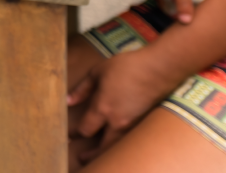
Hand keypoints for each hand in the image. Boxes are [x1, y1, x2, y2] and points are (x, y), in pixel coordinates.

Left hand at [67, 49, 178, 163]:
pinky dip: (120, 145)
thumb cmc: (127, 67)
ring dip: (106, 152)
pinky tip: (117, 144)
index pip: (85, 130)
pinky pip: (129, 140)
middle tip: (82, 159)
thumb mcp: (97, 72)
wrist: (159, 69)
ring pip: (117, 146)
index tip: (68, 135)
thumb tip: (67, 101)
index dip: (75, 133)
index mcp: (103, 108)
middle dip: (91, 155)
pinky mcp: (144, 124)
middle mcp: (118, 121)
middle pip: (102, 147)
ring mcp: (133, 125)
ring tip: (98, 156)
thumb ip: (82, 89)